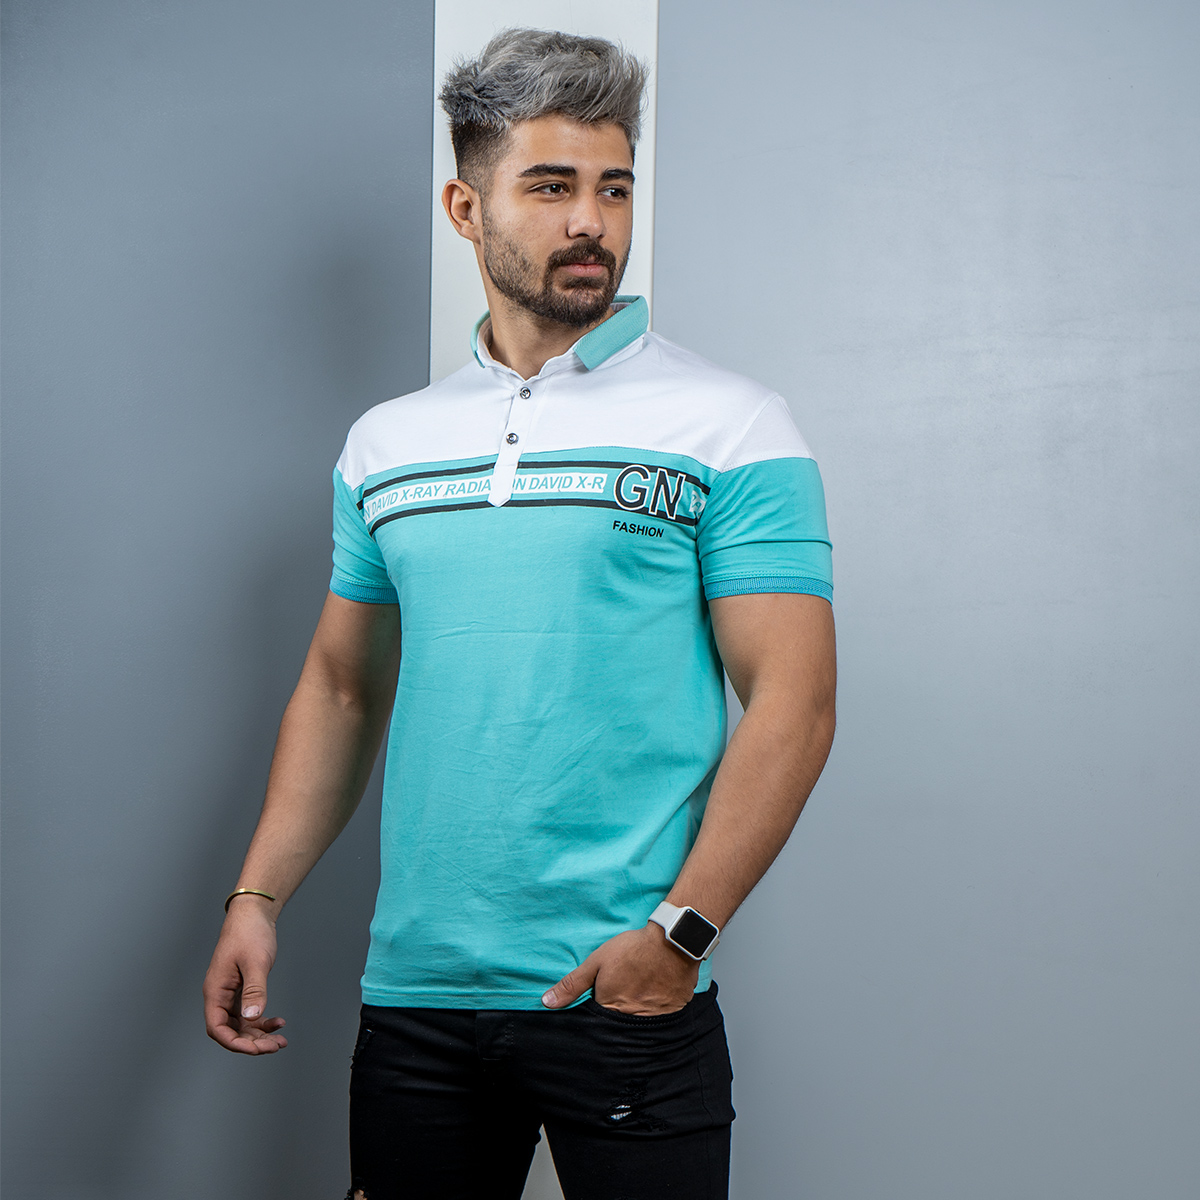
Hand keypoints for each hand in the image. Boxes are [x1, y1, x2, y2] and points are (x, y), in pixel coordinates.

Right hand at [203, 899, 287, 1053]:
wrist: (253, 913)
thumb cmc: (249, 933)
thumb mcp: (255, 962)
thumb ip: (254, 991)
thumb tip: (251, 1017)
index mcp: (215, 991)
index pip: (217, 1028)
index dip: (234, 1043)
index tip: (256, 1049)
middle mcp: (219, 995)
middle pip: (230, 1031)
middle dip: (251, 1043)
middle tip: (275, 1046)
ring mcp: (230, 993)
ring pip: (241, 1025)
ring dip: (258, 1035)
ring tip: (280, 1040)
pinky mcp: (241, 989)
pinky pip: (248, 1013)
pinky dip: (262, 1021)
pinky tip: (278, 1022)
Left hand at [541, 924, 700, 1014]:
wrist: (673, 941)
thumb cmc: (632, 950)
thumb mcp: (596, 962)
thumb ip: (572, 985)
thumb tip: (547, 1003)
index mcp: (610, 1010)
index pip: (598, 1022)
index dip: (598, 1010)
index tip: (603, 997)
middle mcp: (632, 1020)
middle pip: (619, 1025)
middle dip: (617, 1014)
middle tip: (625, 992)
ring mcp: (655, 1019)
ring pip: (641, 1024)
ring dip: (639, 1012)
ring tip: (642, 991)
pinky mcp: (674, 1011)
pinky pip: (662, 1018)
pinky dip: (658, 1008)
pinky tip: (658, 992)